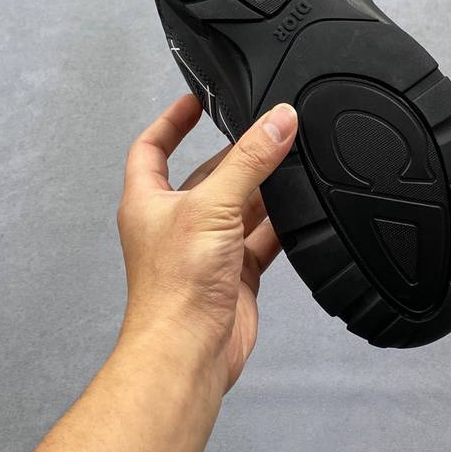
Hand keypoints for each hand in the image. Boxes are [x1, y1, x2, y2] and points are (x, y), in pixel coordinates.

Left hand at [117, 94, 296, 390]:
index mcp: (150, 201)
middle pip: (208, 175)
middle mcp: (176, 222)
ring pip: (240, 205)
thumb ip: (249, 161)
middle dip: (237, 155)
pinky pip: (261, 237)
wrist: (189, 353)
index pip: (152, 147)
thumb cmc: (174, 289)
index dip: (172, 120)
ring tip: (291, 161)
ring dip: (264, 189)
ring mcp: (207, 248)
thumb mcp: (212, 207)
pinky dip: (281, 224)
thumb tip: (277, 121)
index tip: (196, 99)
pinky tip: (301, 210)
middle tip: (268, 129)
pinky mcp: (234, 272)